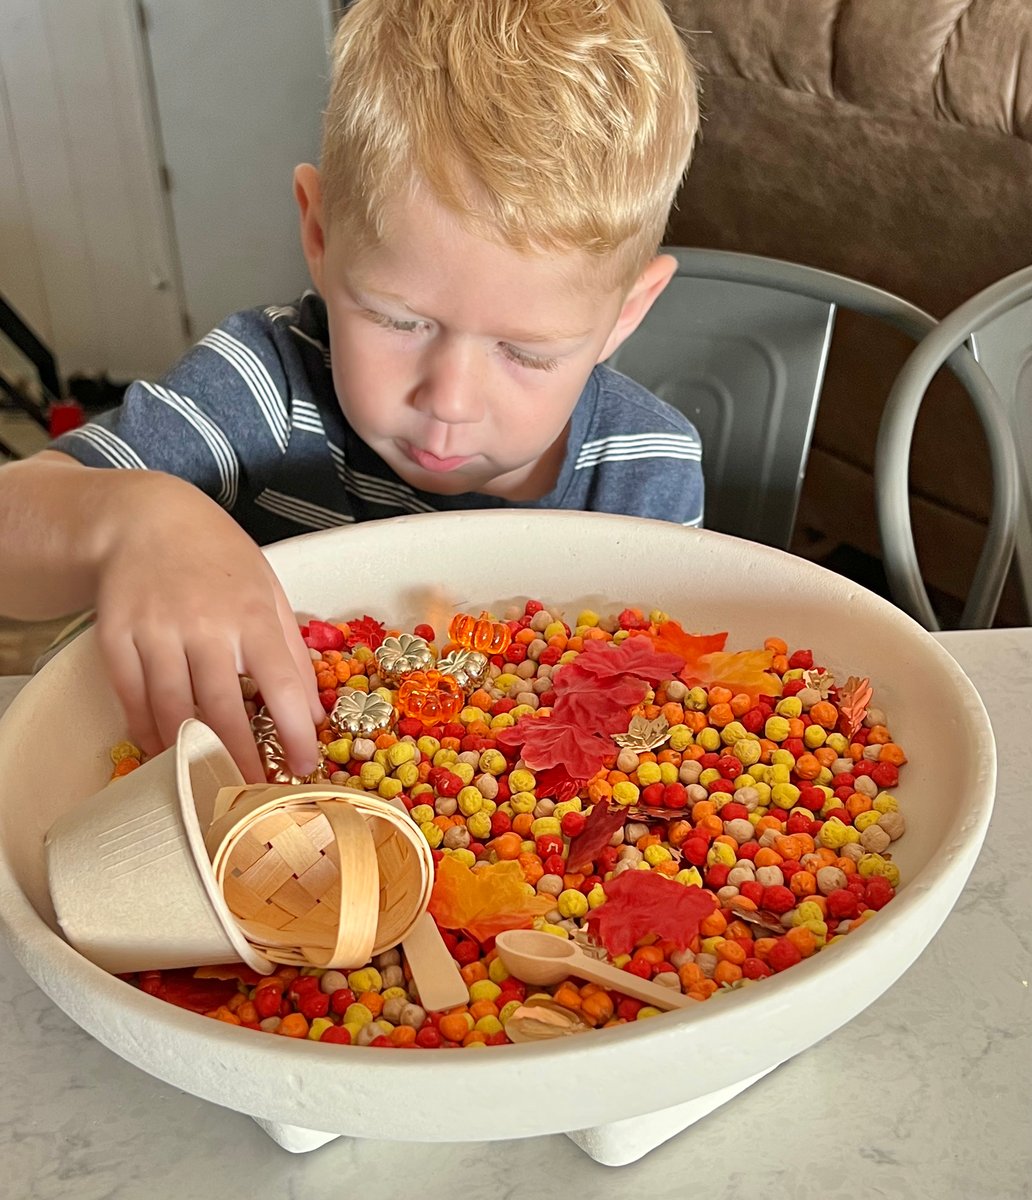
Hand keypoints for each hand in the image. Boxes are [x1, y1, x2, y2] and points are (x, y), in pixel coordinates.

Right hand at [93, 474, 323, 781]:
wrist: (147, 519)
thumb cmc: (218, 558)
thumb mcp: (268, 590)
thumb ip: (290, 650)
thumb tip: (310, 712)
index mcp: (252, 613)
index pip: (281, 684)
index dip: (294, 732)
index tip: (304, 766)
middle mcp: (205, 624)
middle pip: (223, 708)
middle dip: (239, 759)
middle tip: (252, 796)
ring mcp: (156, 631)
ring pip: (172, 710)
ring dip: (191, 755)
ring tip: (209, 784)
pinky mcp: (116, 637)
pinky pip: (131, 698)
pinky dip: (147, 732)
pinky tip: (163, 752)